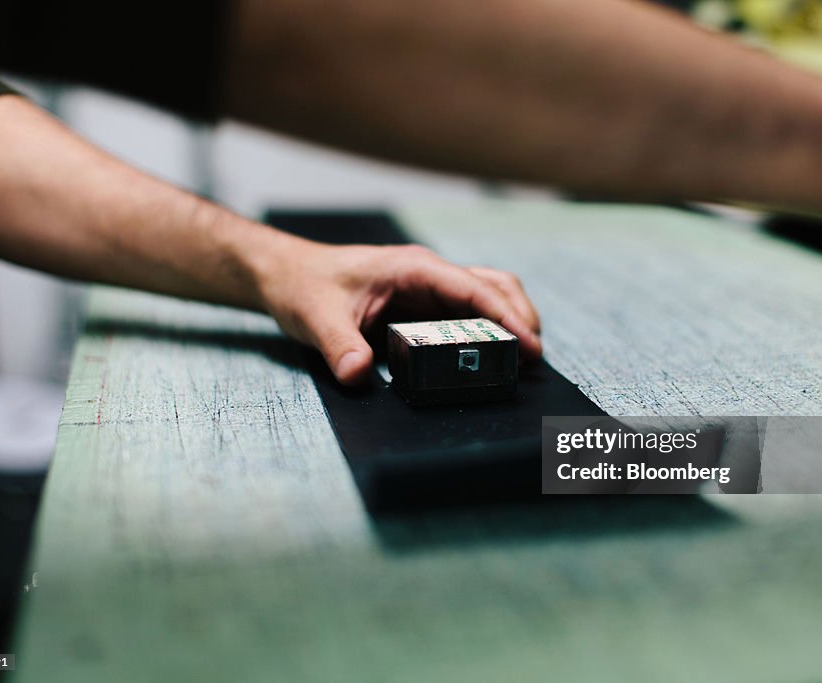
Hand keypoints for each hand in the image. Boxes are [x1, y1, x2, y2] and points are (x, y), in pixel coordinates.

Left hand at [252, 235, 542, 384]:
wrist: (287, 275)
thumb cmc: (303, 286)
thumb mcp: (316, 319)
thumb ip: (339, 347)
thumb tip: (359, 376)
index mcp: (412, 268)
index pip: (472, 289)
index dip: (504, 317)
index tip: (528, 345)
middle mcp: (428, 273)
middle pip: (493, 285)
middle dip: (519, 317)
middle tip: (534, 358)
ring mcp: (428, 287)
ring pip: (487, 294)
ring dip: (510, 320)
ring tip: (525, 357)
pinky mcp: (423, 303)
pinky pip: (467, 312)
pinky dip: (489, 328)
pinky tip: (495, 354)